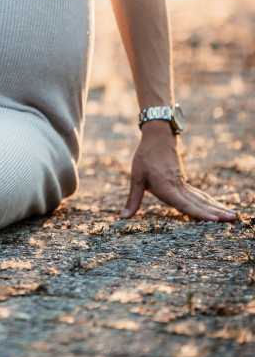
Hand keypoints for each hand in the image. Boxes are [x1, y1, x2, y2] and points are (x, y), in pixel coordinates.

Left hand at [120, 123, 236, 221]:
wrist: (158, 136)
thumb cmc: (145, 157)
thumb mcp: (136, 177)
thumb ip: (133, 199)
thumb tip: (122, 217)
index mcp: (166, 187)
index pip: (184, 204)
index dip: (199, 214)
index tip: (214, 219)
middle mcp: (178, 186)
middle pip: (200, 203)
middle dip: (217, 213)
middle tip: (233, 219)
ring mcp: (183, 184)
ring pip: (203, 199)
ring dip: (218, 208)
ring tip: (233, 216)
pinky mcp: (184, 181)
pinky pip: (199, 195)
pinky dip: (210, 203)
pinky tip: (219, 209)